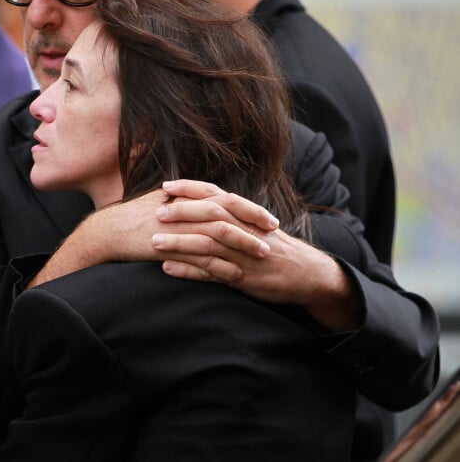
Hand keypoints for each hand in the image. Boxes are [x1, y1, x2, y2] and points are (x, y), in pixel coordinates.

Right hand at [27, 182, 276, 287]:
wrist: (110, 231)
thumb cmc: (136, 216)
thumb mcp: (163, 200)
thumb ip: (187, 198)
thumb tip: (207, 197)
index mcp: (187, 196)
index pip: (226, 197)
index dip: (249, 207)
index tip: (269, 217)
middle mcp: (186, 208)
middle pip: (228, 211)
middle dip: (253, 221)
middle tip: (274, 232)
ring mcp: (179, 228)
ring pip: (219, 233)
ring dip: (243, 243)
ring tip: (264, 253)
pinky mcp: (171, 248)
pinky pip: (202, 257)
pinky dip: (221, 265)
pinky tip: (237, 275)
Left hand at [153, 179, 362, 332]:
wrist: (307, 274)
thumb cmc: (276, 248)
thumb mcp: (256, 226)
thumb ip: (232, 215)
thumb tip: (204, 204)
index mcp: (245, 215)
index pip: (214, 194)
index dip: (190, 188)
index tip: (166, 185)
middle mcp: (243, 230)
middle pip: (210, 215)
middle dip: (182, 212)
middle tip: (157, 212)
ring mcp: (243, 254)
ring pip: (208, 243)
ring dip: (180, 242)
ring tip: (155, 242)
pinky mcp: (243, 277)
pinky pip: (213, 273)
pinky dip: (189, 270)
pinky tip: (168, 269)